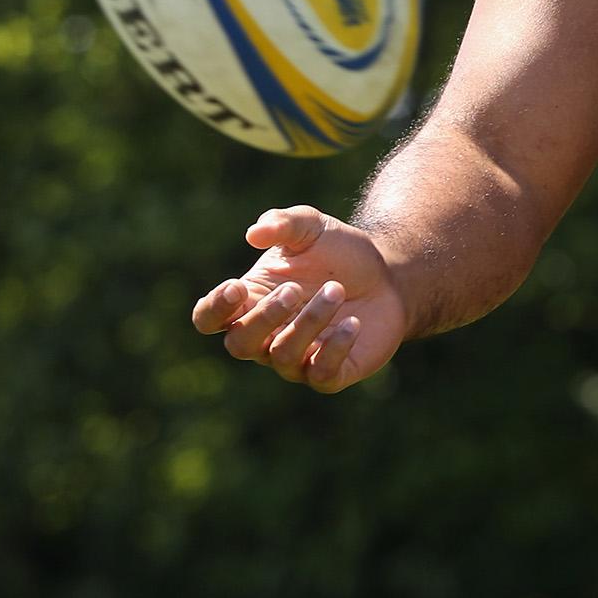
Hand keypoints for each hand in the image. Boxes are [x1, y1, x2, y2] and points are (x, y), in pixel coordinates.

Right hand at [190, 205, 407, 393]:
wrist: (389, 273)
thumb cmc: (339, 253)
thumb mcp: (312, 227)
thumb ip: (283, 224)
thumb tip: (254, 233)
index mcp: (251, 301)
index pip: (209, 319)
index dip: (214, 309)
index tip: (237, 287)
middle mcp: (266, 336)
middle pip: (240, 344)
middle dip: (264, 317)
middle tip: (295, 289)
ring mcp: (296, 359)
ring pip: (283, 355)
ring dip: (309, 322)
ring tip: (337, 291)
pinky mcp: (330, 374)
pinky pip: (320, 374)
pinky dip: (334, 349)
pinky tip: (353, 323)